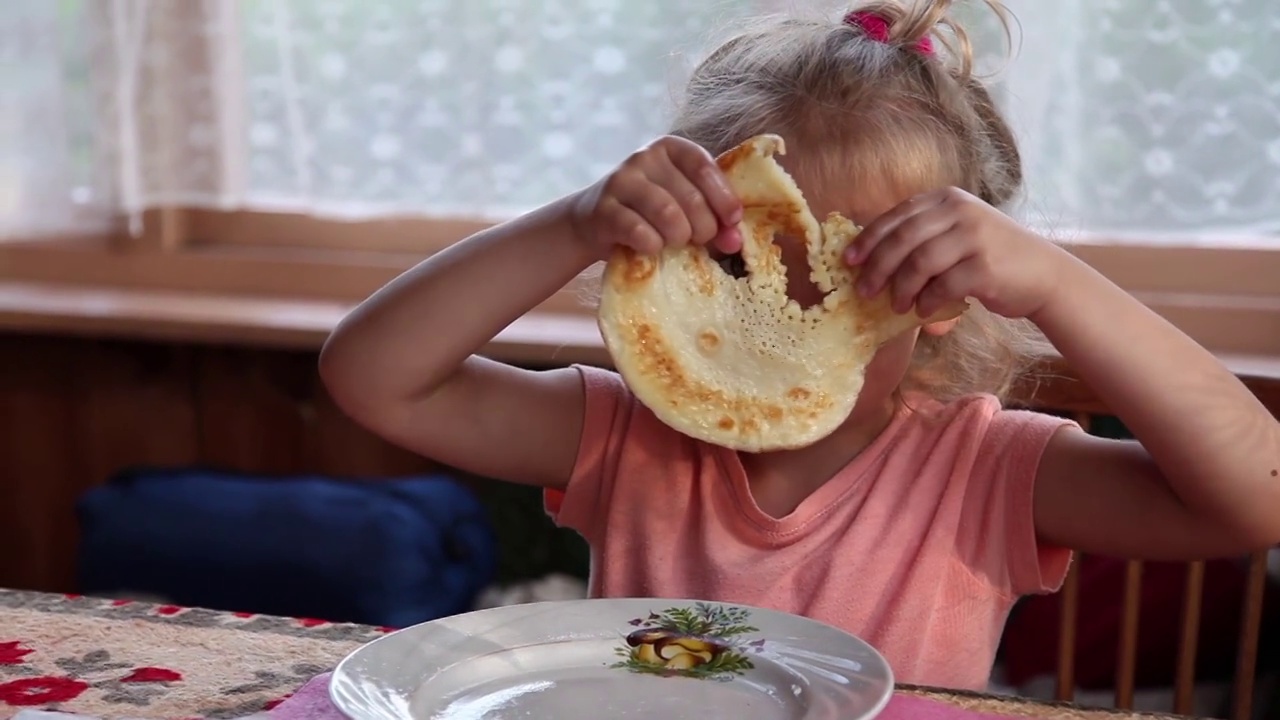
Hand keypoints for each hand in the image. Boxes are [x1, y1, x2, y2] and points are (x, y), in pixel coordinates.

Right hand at [570, 135, 742, 258]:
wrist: (594, 223)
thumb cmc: (647, 213)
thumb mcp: (682, 207)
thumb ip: (712, 218)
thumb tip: (735, 240)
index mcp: (670, 149)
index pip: (704, 166)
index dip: (723, 196)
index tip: (732, 221)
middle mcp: (644, 157)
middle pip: (690, 196)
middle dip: (703, 227)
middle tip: (699, 240)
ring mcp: (621, 181)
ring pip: (667, 213)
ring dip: (679, 237)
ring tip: (676, 243)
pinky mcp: (604, 209)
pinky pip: (639, 231)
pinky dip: (653, 245)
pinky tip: (652, 247)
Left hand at [844, 187, 1067, 318]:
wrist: (1043, 274)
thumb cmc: (990, 256)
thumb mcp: (956, 232)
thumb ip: (922, 237)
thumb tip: (869, 260)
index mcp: (947, 199)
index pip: (897, 216)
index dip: (868, 239)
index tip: (849, 261)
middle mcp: (960, 211)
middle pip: (903, 238)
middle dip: (877, 267)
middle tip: (864, 291)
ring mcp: (975, 237)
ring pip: (920, 262)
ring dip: (901, 288)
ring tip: (895, 306)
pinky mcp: (986, 266)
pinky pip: (943, 286)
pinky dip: (927, 301)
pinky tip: (922, 310)